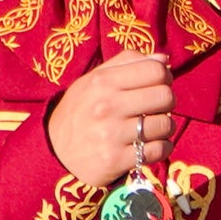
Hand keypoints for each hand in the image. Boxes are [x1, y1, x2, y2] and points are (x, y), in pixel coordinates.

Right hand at [47, 51, 175, 186]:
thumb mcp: (95, 79)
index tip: (157, 85)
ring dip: (164, 127)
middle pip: (165, 96)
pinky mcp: (116, 160)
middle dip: (166, 102)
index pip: (156, 71)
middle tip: (155, 108)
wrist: (53, 149)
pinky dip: (162, 148)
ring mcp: (111, 135)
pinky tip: (149, 145)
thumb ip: (128, 63)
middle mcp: (106, 106)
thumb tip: (164, 59)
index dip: (164, 77)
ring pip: (165, 124)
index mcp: (102, 81)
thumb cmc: (81, 109)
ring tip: (150, 127)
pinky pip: (159, 150)